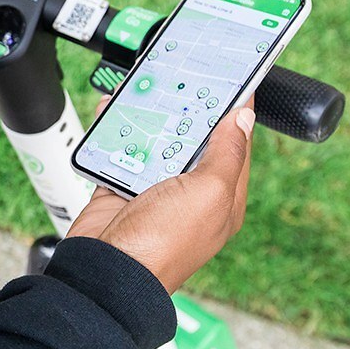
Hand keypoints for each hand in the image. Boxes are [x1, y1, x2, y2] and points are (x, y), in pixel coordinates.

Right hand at [67, 94, 256, 293]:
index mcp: (222, 197)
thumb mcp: (210, 193)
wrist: (106, 273)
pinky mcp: (119, 190)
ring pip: (153, 143)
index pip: (235, 145)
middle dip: (186, 110)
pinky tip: (112, 110)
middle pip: (191, 140)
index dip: (233, 112)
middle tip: (181, 75)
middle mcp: (189, 194)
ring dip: (147, 117)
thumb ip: (228, 153)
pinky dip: (114, 132)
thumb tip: (243, 117)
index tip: (230, 79)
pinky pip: (119, 153)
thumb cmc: (163, 243)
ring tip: (144, 88)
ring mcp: (152, 192)